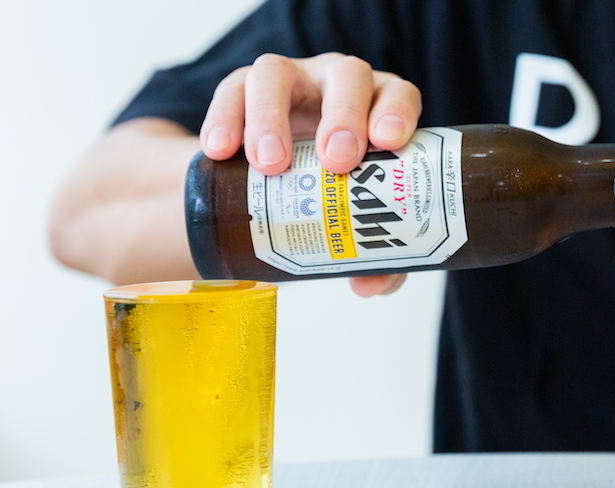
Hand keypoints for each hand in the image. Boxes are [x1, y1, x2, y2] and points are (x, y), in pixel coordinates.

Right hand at [199, 52, 421, 296]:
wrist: (279, 175)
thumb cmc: (337, 190)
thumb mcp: (361, 218)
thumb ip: (379, 255)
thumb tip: (369, 285)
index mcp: (378, 107)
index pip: (396, 94)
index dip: (396, 112)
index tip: (390, 142)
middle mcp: (338, 85)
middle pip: (346, 78)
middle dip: (343, 116)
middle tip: (336, 161)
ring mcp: (292, 81)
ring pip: (279, 74)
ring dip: (272, 116)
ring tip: (268, 164)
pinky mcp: (245, 88)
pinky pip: (231, 90)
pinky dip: (224, 118)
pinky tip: (218, 151)